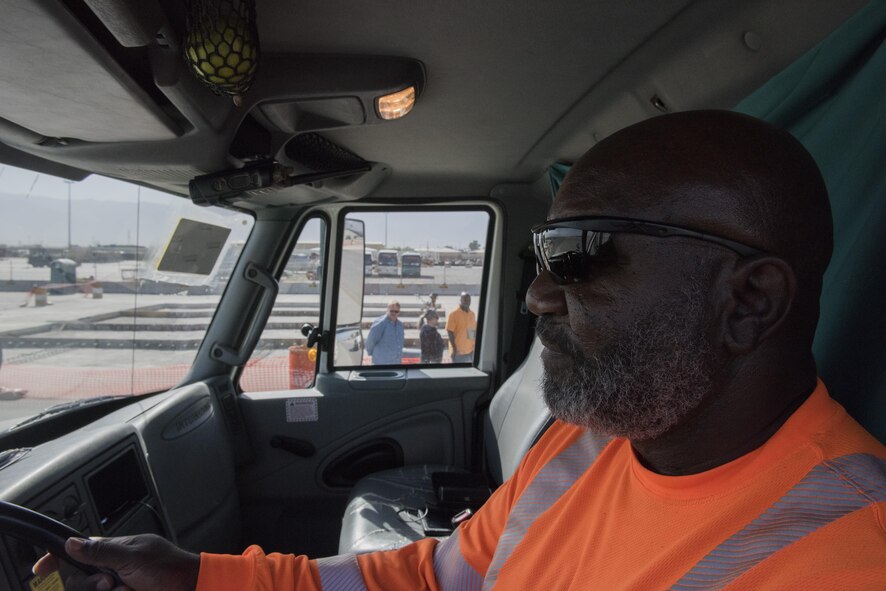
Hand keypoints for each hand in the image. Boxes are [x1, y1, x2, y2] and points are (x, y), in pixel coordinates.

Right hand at [33, 534, 199, 590]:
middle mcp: (112, 568)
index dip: (58, 559)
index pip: (79, 551)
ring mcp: (117, 585)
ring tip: (127, 590)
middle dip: (89, 584)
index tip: (41, 569)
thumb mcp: (133, 557)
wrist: (189, 587)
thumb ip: (101, 551)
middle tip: (109, 583)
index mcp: (114, 550)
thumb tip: (71, 542)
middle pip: (79, 580)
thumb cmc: (168, 568)